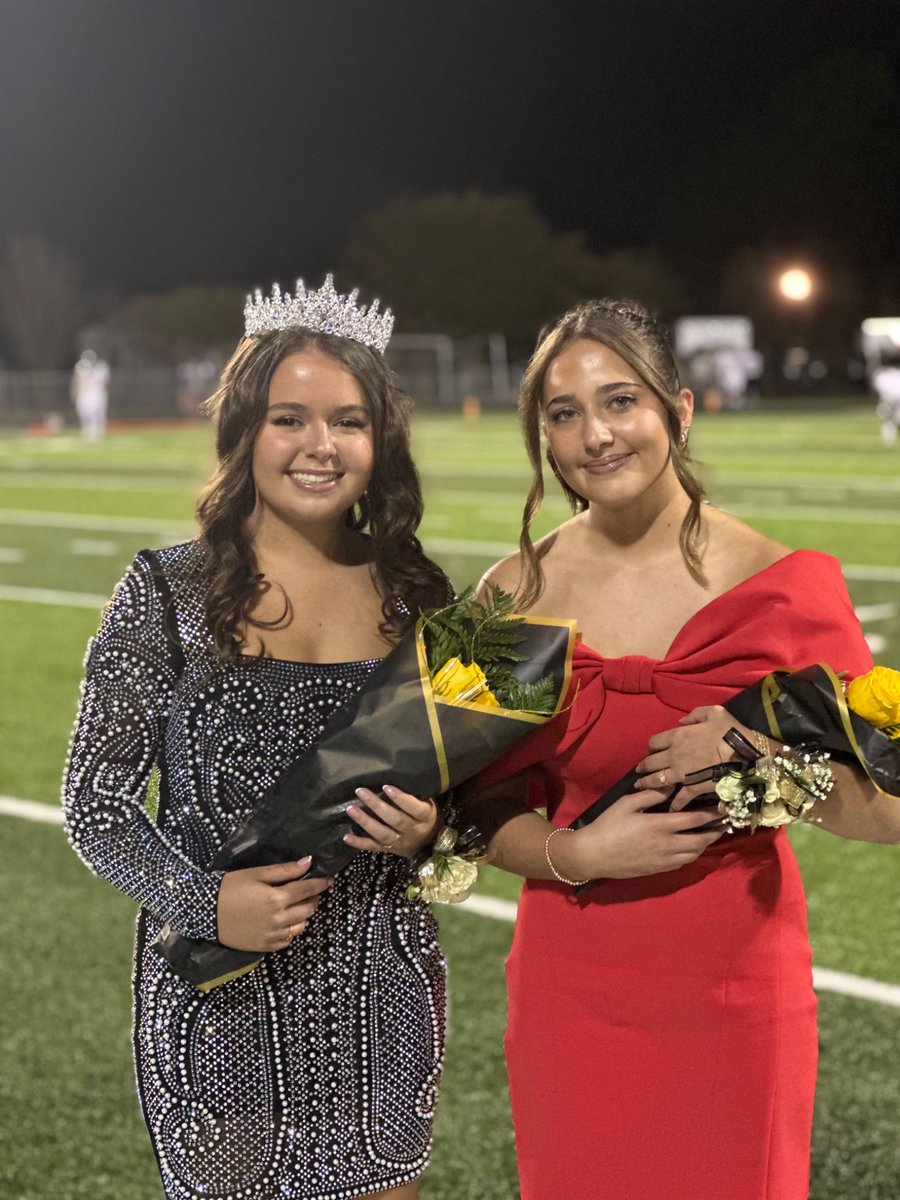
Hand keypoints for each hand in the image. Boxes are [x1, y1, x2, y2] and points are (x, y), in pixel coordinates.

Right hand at [217, 858, 333, 952]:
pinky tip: (284, 921)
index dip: (321, 883)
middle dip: (313, 898)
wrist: (204, 911)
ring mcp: (273, 936)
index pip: (308, 889)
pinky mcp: (265, 947)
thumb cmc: (230, 887)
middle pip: (308, 908)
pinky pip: (288, 940)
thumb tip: (309, 863)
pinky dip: (292, 930)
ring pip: (301, 926)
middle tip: (308, 890)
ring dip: (303, 914)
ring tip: (295, 905)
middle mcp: (279, 920)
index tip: (329, 879)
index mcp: (277, 899)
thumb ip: (285, 871)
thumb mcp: (257, 874)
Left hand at [344, 785, 439, 858]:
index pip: (414, 808)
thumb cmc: (425, 815)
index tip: (386, 787)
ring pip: (382, 834)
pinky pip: (373, 847)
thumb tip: (396, 773)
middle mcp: (413, 830)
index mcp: (425, 817)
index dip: (401, 798)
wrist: (430, 842)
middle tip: (361, 791)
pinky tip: (346, 837)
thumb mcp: (428, 803)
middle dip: (376, 806)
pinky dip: (359, 843)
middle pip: (395, 819)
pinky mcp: (389, 849)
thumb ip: (416, 793)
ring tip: (350, 809)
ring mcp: (400, 842)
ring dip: (365, 822)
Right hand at [557, 789, 724, 880]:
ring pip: (694, 853)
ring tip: (711, 833)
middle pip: (701, 840)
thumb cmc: (608, 825)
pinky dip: (692, 853)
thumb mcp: (626, 803)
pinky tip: (691, 846)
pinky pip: (683, 862)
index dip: (712, 813)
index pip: (695, 819)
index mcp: (660, 825)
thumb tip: (671, 786)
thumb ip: (651, 794)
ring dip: (706, 843)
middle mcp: (668, 844)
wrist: (594, 855)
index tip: (723, 806)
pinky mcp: (659, 869)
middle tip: (725, 822)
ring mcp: (664, 860)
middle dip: (715, 831)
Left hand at [634, 705, 762, 809]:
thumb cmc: (730, 730)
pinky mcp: (692, 787)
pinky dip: (675, 804)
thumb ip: (694, 715)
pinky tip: (671, 808)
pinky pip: (680, 797)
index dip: (651, 746)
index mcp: (677, 736)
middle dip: (643, 766)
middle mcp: (674, 755)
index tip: (651, 750)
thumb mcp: (713, 713)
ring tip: (641, 786)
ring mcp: (682, 773)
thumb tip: (681, 721)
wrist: (745, 754)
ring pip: (658, 780)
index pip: (654, 742)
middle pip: (651, 762)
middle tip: (639, 770)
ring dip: (648, 783)